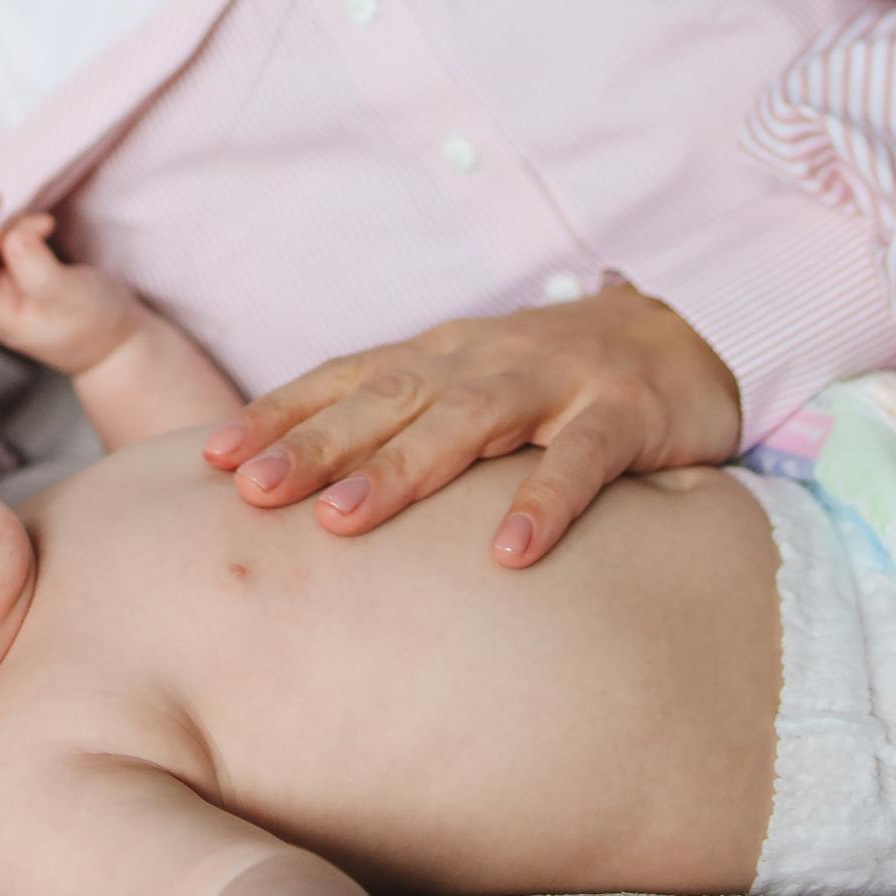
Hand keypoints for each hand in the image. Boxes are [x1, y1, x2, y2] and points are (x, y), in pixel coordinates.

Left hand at [0, 188, 144, 377]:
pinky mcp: (24, 277)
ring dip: (9, 228)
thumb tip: (12, 237)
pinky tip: (44, 227)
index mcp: (2, 317)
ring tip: (46, 224)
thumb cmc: (96, 325)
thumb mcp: (70, 296)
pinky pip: (8, 248)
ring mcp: (9, 290)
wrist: (120, 341)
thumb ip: (37, 269)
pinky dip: (20, 231)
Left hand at [202, 280, 741, 563]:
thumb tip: (300, 499)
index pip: (344, 381)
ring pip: (466, 421)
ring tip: (343, 522)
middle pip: (387, 401)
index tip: (212, 460)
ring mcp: (554, 380)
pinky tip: (511, 555)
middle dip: (316, 446)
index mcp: (438, 359)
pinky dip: (544, 500)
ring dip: (402, 470)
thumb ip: (401, 431)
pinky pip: (580, 458)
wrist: (683, 340)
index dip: (280, 415)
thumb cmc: (551, 384)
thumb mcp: (469, 394)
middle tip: (254, 495)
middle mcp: (482, 361)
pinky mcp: (624, 411)